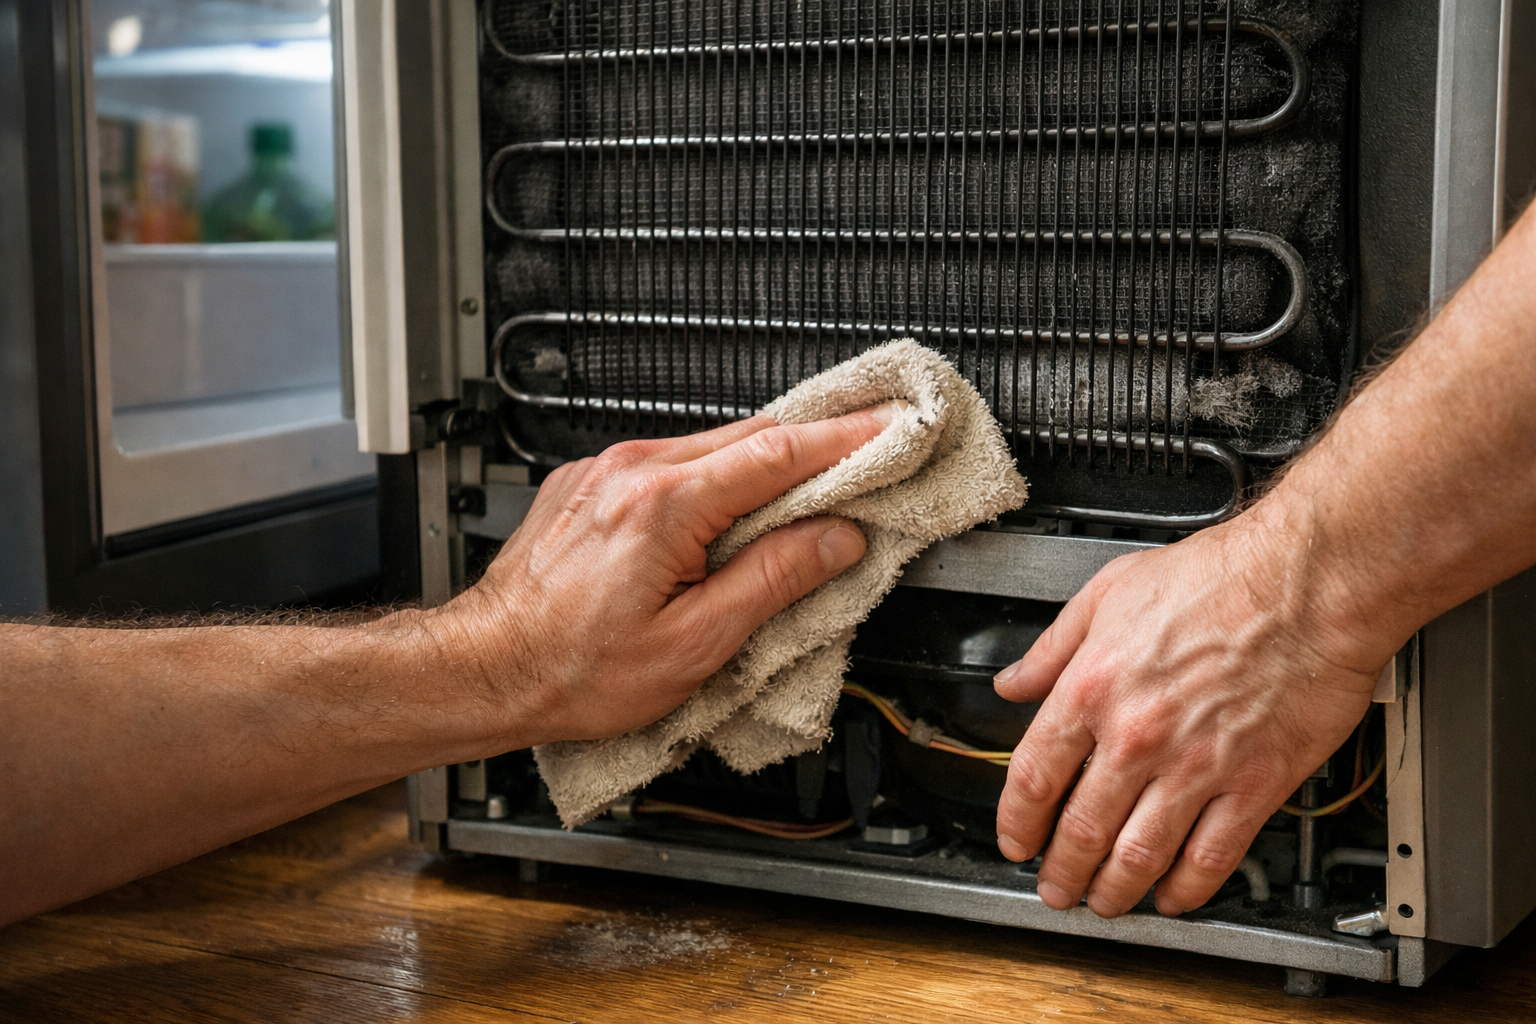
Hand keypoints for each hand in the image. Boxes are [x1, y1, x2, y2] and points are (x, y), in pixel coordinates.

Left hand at [427, 405, 901, 747]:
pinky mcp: (591, 483)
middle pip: (749, 437)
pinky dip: (717, 475)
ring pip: (710, 448)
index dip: (845, 438)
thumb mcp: (694, 643)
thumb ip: (772, 581)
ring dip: (766, 462)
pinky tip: (736, 507)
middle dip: (816, 441)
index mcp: (663, 506)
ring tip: (814, 487)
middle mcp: (631, 471)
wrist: (487, 669)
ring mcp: (606, 471)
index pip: (778, 452)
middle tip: (871, 448)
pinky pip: (674, 463)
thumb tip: (834, 539)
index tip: (891, 429)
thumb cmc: (574, 668)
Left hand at [991, 513, 1392, 917]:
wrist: (1309, 582)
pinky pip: (1211, 855)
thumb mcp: (1108, 592)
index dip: (1016, 821)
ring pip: (1139, 854)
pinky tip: (1172, 896)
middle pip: (1081, 829)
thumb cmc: (1219, 577)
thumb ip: (1053, 647)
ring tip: (1102, 903)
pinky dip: (1186, 888)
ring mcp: (1196, 767)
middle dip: (1059, 870)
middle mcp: (1137, 736)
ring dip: (1114, 890)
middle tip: (1053, 888)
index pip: (1033, 777)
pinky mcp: (1255, 784)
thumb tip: (1014, 681)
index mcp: (1093, 689)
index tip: (1015, 840)